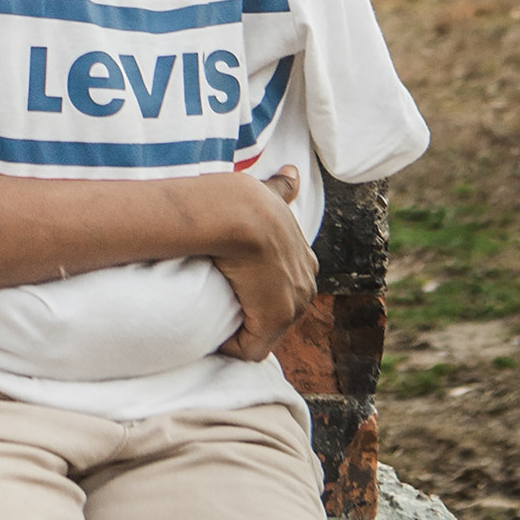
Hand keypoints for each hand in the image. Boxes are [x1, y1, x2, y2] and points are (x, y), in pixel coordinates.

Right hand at [211, 164, 320, 359]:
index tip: (240, 280)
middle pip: (281, 309)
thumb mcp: (271, 193)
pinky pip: (250, 348)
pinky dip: (231, 345)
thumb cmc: (245, 201)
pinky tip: (213, 334)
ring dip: (242, 327)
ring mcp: (292, 304)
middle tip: (225, 297)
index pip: (290, 281)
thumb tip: (293, 172)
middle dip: (255, 309)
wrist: (239, 214)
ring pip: (265, 328)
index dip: (264, 285)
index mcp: (305, 258)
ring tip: (216, 316)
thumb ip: (283, 187)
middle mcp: (306, 283)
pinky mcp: (272, 322)